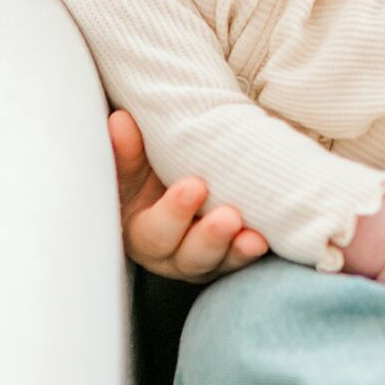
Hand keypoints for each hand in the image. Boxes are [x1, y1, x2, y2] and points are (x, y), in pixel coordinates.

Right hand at [110, 109, 269, 280]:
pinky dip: (251, 251)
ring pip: (218, 262)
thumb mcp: (131, 160)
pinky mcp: (226, 255)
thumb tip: (120, 122)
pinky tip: (264, 240)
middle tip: (228, 218)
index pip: (153, 232)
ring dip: (236, 251)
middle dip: (209, 238)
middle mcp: (168, 252)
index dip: (173, 214)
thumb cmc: (146, 166)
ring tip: (254, 240)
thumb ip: (125, 148)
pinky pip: (240, 259)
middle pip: (187, 257)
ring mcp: (200, 257)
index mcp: (138, 230)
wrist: (174, 171)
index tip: (195, 187)